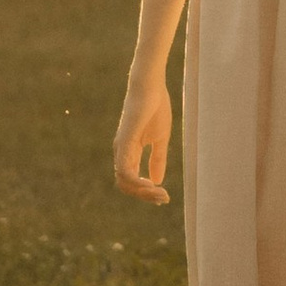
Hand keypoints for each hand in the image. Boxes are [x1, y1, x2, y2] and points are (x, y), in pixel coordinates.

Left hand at [113, 65, 173, 203]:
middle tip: (163, 198)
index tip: (164, 196)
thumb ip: (157, 159)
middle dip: (145, 196)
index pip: (132, 180)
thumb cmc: (155, 107)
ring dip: (143, 192)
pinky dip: (137, 182)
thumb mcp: (160, 138)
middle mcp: (122, 153)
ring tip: (160, 194)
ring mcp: (121, 148)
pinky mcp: (125, 142)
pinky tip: (151, 184)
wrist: (150, 86)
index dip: (146, 192)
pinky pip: (126, 170)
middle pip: (126, 186)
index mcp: (129, 152)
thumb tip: (157, 180)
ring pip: (124, 182)